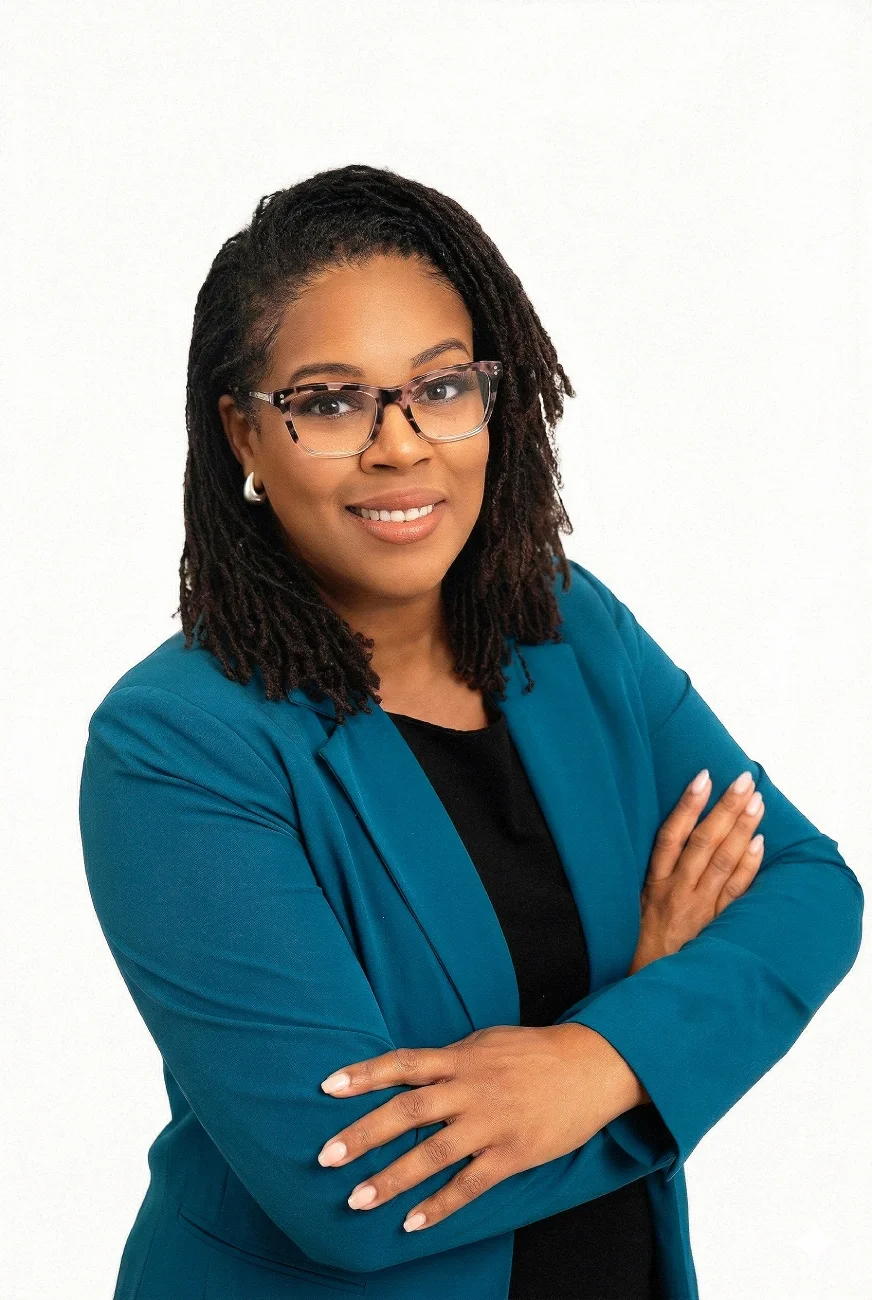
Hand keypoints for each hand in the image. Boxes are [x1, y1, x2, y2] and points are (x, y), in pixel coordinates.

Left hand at [316, 1022, 646, 1232]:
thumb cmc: (534, 1052)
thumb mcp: (486, 1042)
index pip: (404, 1063)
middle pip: (409, 1109)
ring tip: (357, 1199)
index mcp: (461, 1058)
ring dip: (393, 1177)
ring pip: (434, 1152)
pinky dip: (440, 1205)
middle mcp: (471, 1088)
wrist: (593, 1065)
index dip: (365, 1073)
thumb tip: (409, 1070)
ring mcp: (492, 1122)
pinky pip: (471, 1184)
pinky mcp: (514, 1153)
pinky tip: (412, 1223)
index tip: (328, 1087)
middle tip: (326, 1156)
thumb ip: (449, 1058)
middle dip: (365, 1132)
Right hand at [628, 767, 764, 974]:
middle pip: (704, 842)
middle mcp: (677, 892)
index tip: (702, 777)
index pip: (670, 836)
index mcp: (653, 885)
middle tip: (744, 780)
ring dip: (742, 829)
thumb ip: (653, 877)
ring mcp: (699, 909)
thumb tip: (670, 840)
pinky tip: (760, 843)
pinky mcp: (716, 927)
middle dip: (725, 808)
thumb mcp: (633, 907)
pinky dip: (749, 867)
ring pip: (724, 862)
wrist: (649, 992)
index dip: (687, 805)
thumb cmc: (639, 946)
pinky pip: (736, 893)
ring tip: (757, 802)